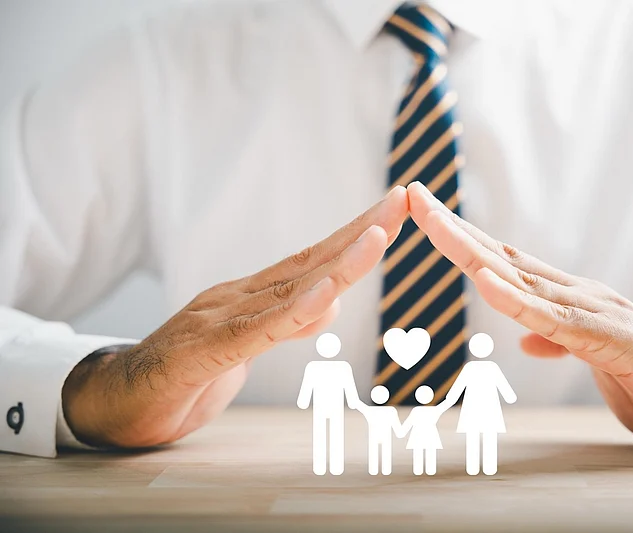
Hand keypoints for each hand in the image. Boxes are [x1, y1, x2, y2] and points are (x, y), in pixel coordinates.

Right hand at [63, 187, 408, 447]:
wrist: (117, 401)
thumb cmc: (184, 376)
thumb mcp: (244, 349)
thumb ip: (283, 324)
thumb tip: (328, 301)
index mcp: (250, 296)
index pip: (313, 260)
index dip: (357, 235)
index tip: (395, 210)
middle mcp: (238, 297)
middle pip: (310, 261)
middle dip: (362, 230)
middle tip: (404, 199)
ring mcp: (218, 319)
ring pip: (289, 289)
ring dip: (340, 261)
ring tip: (381, 233)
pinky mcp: (201, 353)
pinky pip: (254, 333)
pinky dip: (292, 313)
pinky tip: (324, 295)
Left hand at [408, 182, 632, 446]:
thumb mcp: (590, 358)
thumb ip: (559, 340)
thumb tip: (525, 339)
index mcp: (565, 297)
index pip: (503, 261)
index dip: (461, 237)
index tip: (423, 214)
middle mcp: (573, 293)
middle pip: (501, 256)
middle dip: (452, 226)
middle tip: (412, 195)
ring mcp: (591, 311)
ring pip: (519, 277)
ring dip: (471, 249)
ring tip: (432, 221)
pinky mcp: (608, 340)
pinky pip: (553, 320)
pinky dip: (516, 300)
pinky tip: (484, 280)